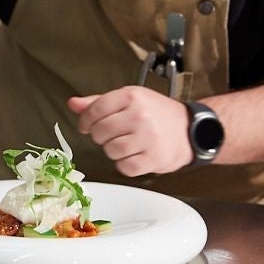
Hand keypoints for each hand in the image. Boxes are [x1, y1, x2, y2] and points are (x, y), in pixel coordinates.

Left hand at [68, 86, 193, 176]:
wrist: (190, 130)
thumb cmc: (157, 113)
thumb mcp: (130, 99)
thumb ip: (99, 102)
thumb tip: (73, 104)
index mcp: (131, 96)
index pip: (94, 110)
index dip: (85, 121)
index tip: (87, 126)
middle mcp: (139, 116)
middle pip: (100, 132)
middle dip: (101, 136)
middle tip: (112, 134)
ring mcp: (147, 138)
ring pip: (110, 151)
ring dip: (113, 150)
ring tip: (125, 144)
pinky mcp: (153, 159)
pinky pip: (125, 168)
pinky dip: (126, 164)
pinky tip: (134, 155)